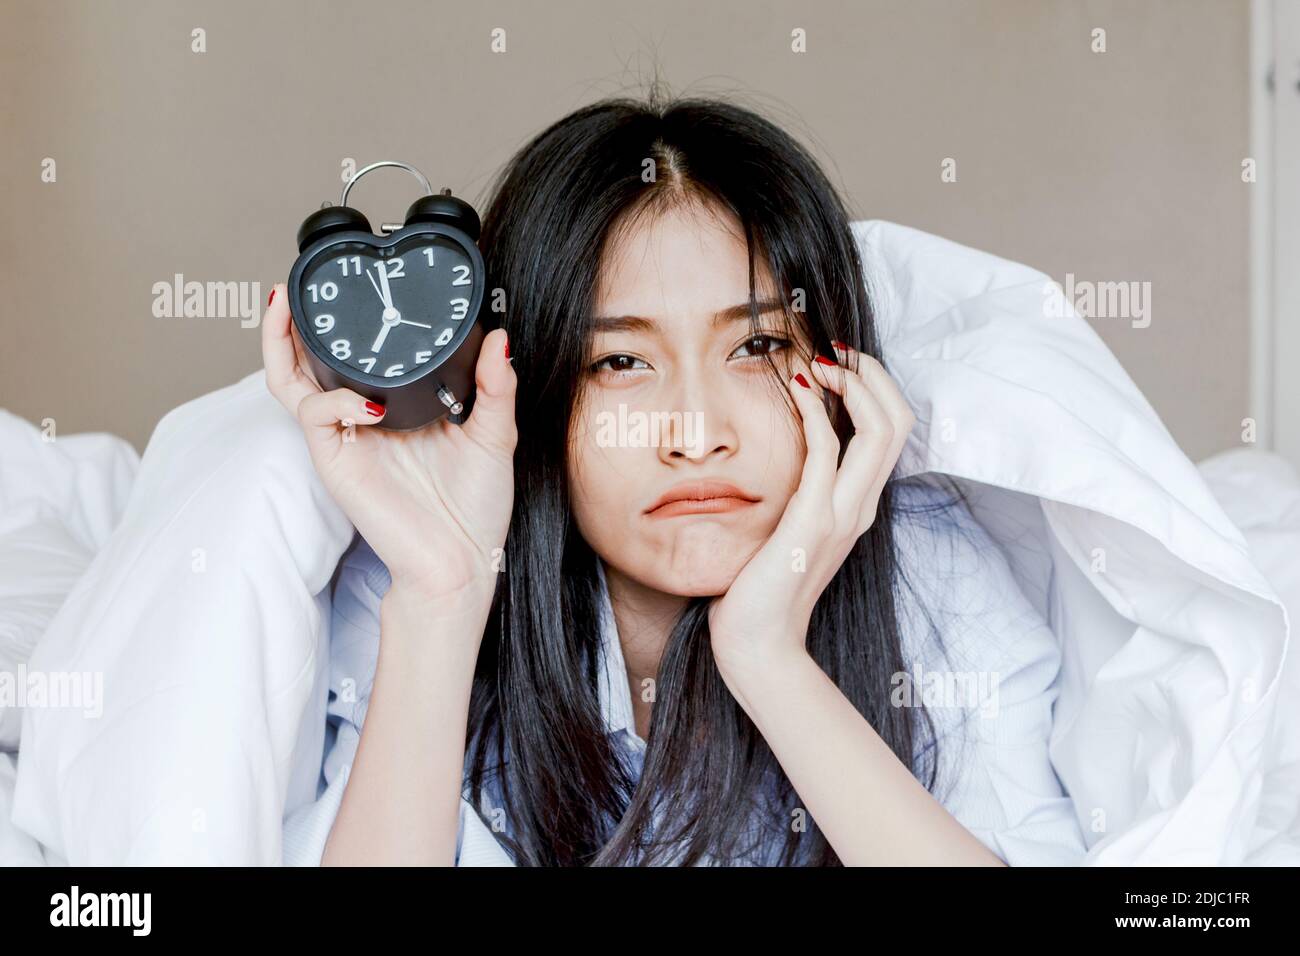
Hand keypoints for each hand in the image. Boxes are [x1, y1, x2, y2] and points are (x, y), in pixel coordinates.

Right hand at [261, 283, 517, 608]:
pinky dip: (332, 398)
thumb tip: (499, 339)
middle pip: (307, 361)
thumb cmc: (474, 508)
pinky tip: (365, 402)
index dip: (346, 322)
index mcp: (395, 407)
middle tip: (295, 283)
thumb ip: (495, 388)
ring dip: (281, 342)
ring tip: (283, 306)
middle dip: (293, 321)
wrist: (460, 564)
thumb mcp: (494, 436)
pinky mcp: (337, 462)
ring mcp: (345, 439)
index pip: (357, 356)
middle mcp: (361, 418)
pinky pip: (314, 416)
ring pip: (291, 381)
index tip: (356, 284)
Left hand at [708, 344, 915, 687]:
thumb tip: (787, 453)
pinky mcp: (811, 523)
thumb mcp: (791, 529)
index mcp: (859, 506)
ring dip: (852, 384)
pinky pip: (826, 453)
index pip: (894, 431)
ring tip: (819, 361)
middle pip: (899, 421)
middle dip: (872, 374)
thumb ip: (801, 492)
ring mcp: (841, 515)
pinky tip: (797, 390)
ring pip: (879, 431)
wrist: (758, 645)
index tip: (840, 362)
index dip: (877, 387)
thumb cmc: (763, 588)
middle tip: (835, 351)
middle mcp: (860, 507)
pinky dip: (816, 412)